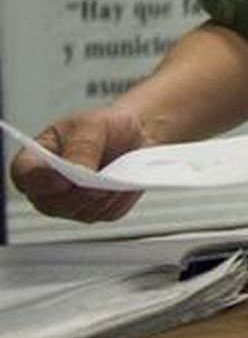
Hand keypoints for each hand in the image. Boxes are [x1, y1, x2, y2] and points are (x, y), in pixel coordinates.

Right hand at [8, 108, 148, 221]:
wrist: (133, 135)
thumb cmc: (104, 127)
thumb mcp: (92, 125)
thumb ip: (82, 146)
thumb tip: (79, 172)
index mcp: (35, 161)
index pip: (24, 176)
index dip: (40, 181)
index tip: (63, 179)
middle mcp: (47, 189)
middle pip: (52, 203)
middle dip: (80, 194)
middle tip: (102, 182)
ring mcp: (70, 204)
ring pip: (82, 211)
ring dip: (104, 196)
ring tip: (120, 177)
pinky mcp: (96, 211)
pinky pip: (107, 212)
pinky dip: (120, 199)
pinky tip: (128, 184)